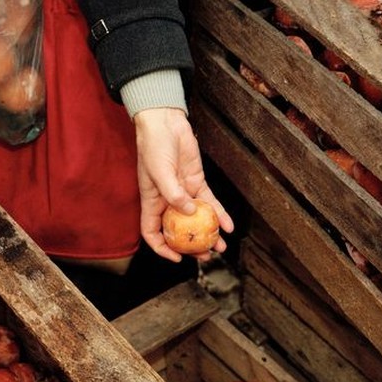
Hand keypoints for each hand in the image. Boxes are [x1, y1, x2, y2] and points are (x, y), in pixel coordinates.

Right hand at [133, 107, 233, 262]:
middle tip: (205, 256)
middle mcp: (167, 200)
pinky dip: (220, 215)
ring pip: (197, 219)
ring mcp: (184, 192)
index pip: (152, 232)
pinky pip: (210, 203)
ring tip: (221, 247)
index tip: (177, 258)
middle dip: (191, 246)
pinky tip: (229, 226)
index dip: (162, 248)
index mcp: (152, 201)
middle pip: (178, 230)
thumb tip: (189, 212)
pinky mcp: (197, 182)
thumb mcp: (159, 171)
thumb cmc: (154, 146)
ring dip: (208, 234)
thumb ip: (173, 194)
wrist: (165, 124)